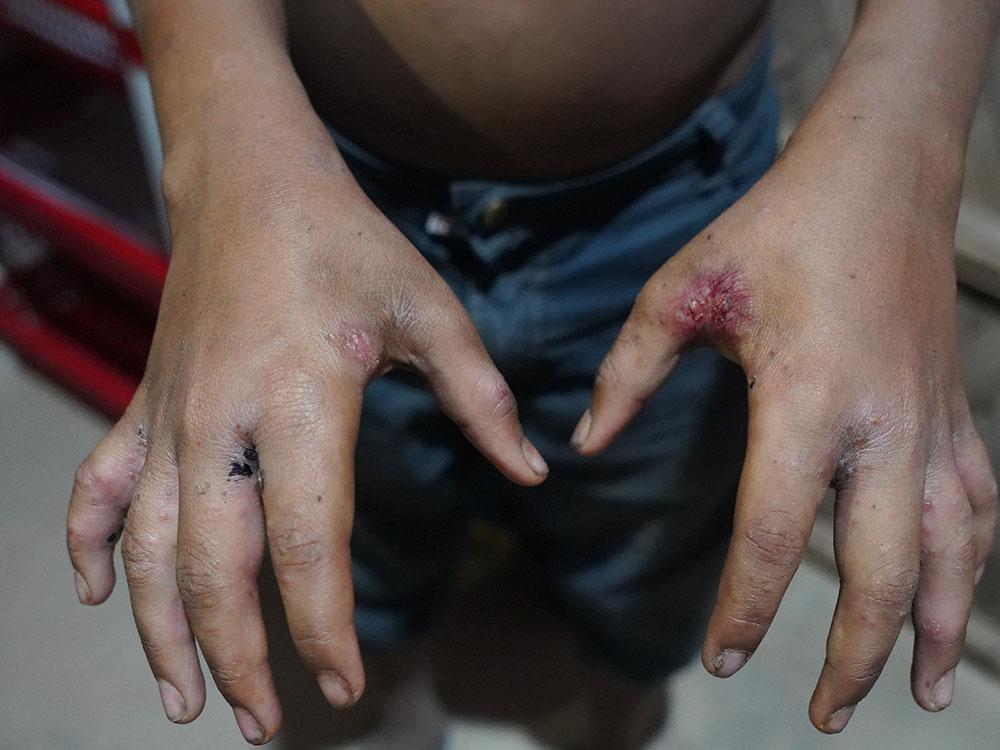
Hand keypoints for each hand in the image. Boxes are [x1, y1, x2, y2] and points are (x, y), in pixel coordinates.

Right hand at [66, 139, 547, 742]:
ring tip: (183, 700)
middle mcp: (221, 419)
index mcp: (300, 399)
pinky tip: (99, 598)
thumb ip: (479, 395)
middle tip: (263, 727)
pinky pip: (99, 485)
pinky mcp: (145, 401)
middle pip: (216, 565)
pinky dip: (88, 544)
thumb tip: (536, 474)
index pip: (308, 543)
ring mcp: (171, 413)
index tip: (346, 686)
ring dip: (161, 629)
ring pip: (144, 545)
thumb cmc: (347, 244)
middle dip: (238, 656)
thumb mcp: (429, 308)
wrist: (251, 181)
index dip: (325, 626)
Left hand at [572, 136, 995, 731]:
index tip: (721, 661)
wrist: (880, 170)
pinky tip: (955, 598)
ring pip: (951, 552)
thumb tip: (587, 445)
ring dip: (935, 629)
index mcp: (803, 397)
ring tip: (916, 694)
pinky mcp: (954, 407)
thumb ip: (628, 372)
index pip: (770, 537)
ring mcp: (930, 418)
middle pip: (878, 571)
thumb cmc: (773, 227)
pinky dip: (972, 564)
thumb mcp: (680, 290)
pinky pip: (977, 503)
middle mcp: (881, 423)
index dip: (744, 610)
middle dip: (851, 654)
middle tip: (823, 716)